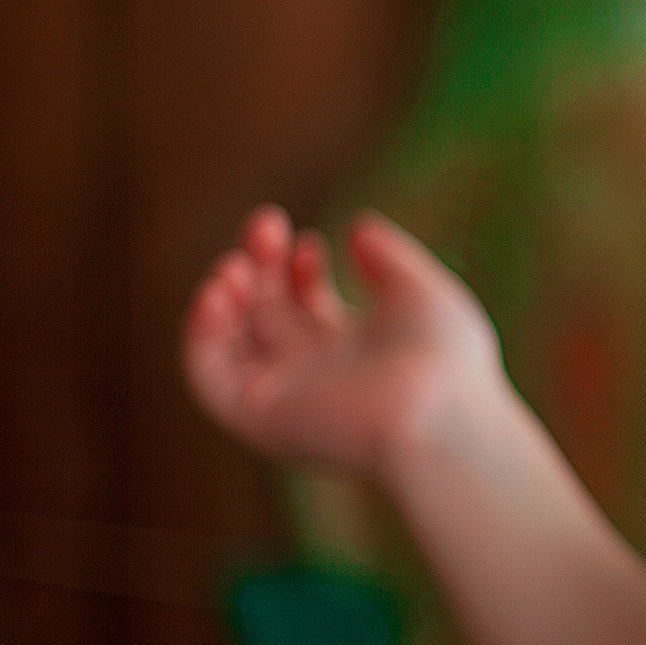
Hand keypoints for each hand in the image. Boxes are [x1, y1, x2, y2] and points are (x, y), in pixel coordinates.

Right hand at [183, 206, 505, 479]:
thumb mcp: (421, 289)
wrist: (438, 418)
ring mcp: (287, 399)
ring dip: (223, 297)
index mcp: (357, 350)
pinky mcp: (261, 420)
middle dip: (259, 265)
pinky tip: (214, 292)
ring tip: (234, 264)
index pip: (305, 303)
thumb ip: (388, 256)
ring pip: (232, 345)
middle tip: (266, 224)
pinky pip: (211, 380)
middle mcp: (318, 376)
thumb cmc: (445, 357)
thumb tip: (358, 227)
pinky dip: (200, 336)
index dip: (296, 266)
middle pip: (267, 314)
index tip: (307, 239)